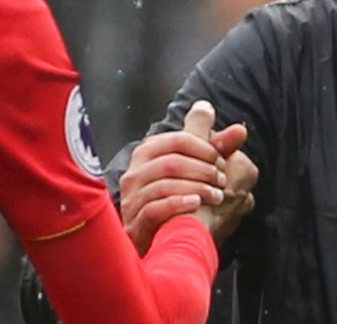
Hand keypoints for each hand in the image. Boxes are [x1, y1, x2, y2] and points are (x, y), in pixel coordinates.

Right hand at [120, 101, 245, 254]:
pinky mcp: (135, 222)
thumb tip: (240, 129)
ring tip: (216, 195)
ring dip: (196, 188)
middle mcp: (136, 174)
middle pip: (170, 162)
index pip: (176, 140)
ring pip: (163, 184)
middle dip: (202, 170)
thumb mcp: (199, 171)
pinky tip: (196, 205)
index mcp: (147, 155)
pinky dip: (178, 204)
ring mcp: (133, 198)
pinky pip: (154, 208)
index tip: (221, 160)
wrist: (165, 243)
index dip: (204, 148)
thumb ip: (217, 148)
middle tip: (222, 180)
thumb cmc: (183, 203)